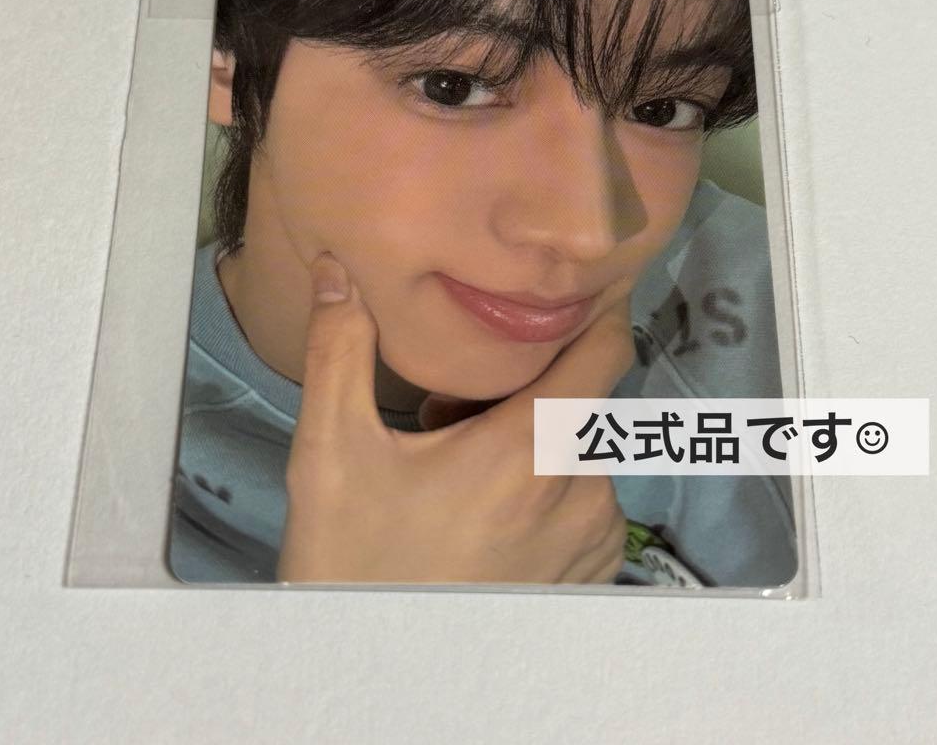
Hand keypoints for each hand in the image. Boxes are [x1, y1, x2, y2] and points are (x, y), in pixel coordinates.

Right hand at [276, 253, 634, 583]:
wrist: (377, 669)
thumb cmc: (356, 558)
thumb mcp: (333, 451)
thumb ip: (340, 349)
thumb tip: (336, 267)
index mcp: (529, 449)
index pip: (604, 351)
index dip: (598, 310)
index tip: (577, 286)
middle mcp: (580, 489)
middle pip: (578, 398)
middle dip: (527, 387)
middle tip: (452, 418)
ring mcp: (593, 536)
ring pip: (579, 447)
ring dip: (535, 440)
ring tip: (462, 471)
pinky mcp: (594, 571)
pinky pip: (587, 496)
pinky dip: (550, 486)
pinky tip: (490, 512)